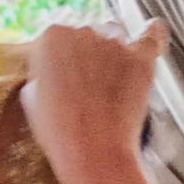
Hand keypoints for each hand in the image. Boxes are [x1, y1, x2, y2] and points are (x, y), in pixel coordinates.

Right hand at [19, 20, 167, 183]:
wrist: (93, 153)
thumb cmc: (59, 132)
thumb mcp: (31, 98)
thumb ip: (42, 72)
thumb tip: (51, 70)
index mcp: (51, 37)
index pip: (59, 35)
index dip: (62, 58)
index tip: (63, 75)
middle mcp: (83, 31)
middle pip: (88, 32)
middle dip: (87, 54)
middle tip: (87, 86)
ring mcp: (115, 43)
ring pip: (116, 34)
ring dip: (113, 51)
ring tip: (111, 81)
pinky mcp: (141, 58)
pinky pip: (152, 35)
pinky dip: (151, 33)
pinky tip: (151, 31)